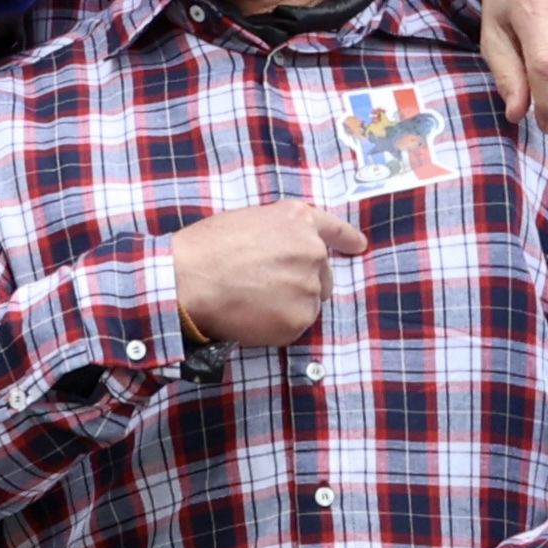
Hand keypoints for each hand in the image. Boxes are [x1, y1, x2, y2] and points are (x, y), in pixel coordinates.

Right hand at [168, 197, 370, 348]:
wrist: (189, 278)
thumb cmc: (207, 248)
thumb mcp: (248, 221)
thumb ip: (278, 235)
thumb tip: (285, 255)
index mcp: (298, 221)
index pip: (333, 229)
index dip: (347, 238)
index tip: (359, 246)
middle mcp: (312, 251)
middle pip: (322, 276)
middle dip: (300, 283)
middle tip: (264, 287)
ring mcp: (309, 285)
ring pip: (308, 303)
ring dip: (287, 306)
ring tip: (250, 301)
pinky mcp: (299, 317)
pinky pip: (294, 326)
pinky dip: (276, 327)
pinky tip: (250, 316)